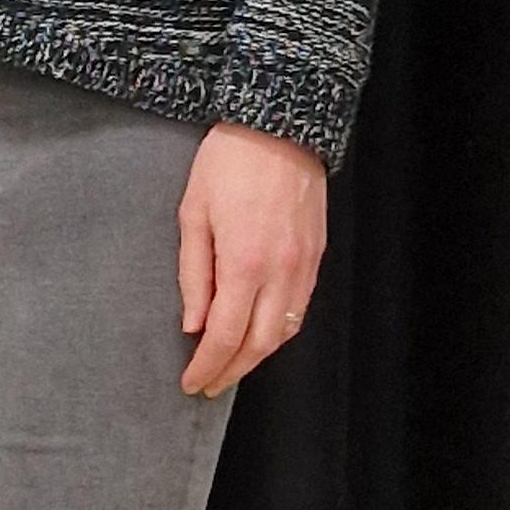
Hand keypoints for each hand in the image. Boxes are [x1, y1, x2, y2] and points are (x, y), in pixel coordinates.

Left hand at [177, 121, 326, 395]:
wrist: (280, 125)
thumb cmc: (227, 164)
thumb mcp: (193, 214)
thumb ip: (194, 275)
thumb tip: (193, 325)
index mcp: (244, 264)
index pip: (225, 335)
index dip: (208, 366)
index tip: (191, 383)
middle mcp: (281, 272)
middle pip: (260, 344)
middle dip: (233, 371)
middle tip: (209, 384)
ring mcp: (304, 265)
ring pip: (285, 331)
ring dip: (257, 356)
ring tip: (231, 365)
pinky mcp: (317, 254)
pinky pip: (300, 308)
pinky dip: (279, 330)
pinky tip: (260, 332)